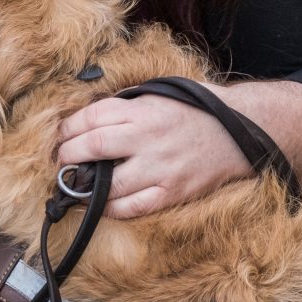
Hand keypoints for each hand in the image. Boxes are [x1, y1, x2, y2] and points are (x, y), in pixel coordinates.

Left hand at [55, 84, 252, 218]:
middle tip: (62, 160)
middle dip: (68, 155)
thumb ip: (127, 104)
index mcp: (142, 109)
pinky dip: (111, 208)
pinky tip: (101, 203)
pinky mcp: (172, 192)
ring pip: (108, 183)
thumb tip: (90, 118)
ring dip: (84, 186)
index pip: (91, 117)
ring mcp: (160, 167)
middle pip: (92, 147)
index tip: (61, 136)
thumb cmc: (197, 109)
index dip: (68, 128)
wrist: (240, 130)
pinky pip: (132, 207)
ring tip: (76, 184)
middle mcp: (148, 137)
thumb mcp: (159, 94)